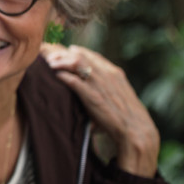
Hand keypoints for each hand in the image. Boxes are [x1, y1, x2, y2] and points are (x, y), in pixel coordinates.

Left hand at [42, 42, 159, 177]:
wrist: (136, 131)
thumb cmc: (124, 116)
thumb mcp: (116, 95)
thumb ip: (104, 86)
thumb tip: (86, 83)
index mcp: (113, 72)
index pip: (88, 54)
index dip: (70, 51)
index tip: (57, 53)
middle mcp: (107, 74)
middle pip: (78, 54)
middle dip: (60, 53)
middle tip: (46, 56)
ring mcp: (101, 84)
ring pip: (76, 62)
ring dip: (59, 61)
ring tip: (48, 64)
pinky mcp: (93, 97)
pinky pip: (75, 81)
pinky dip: (63, 76)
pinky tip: (55, 76)